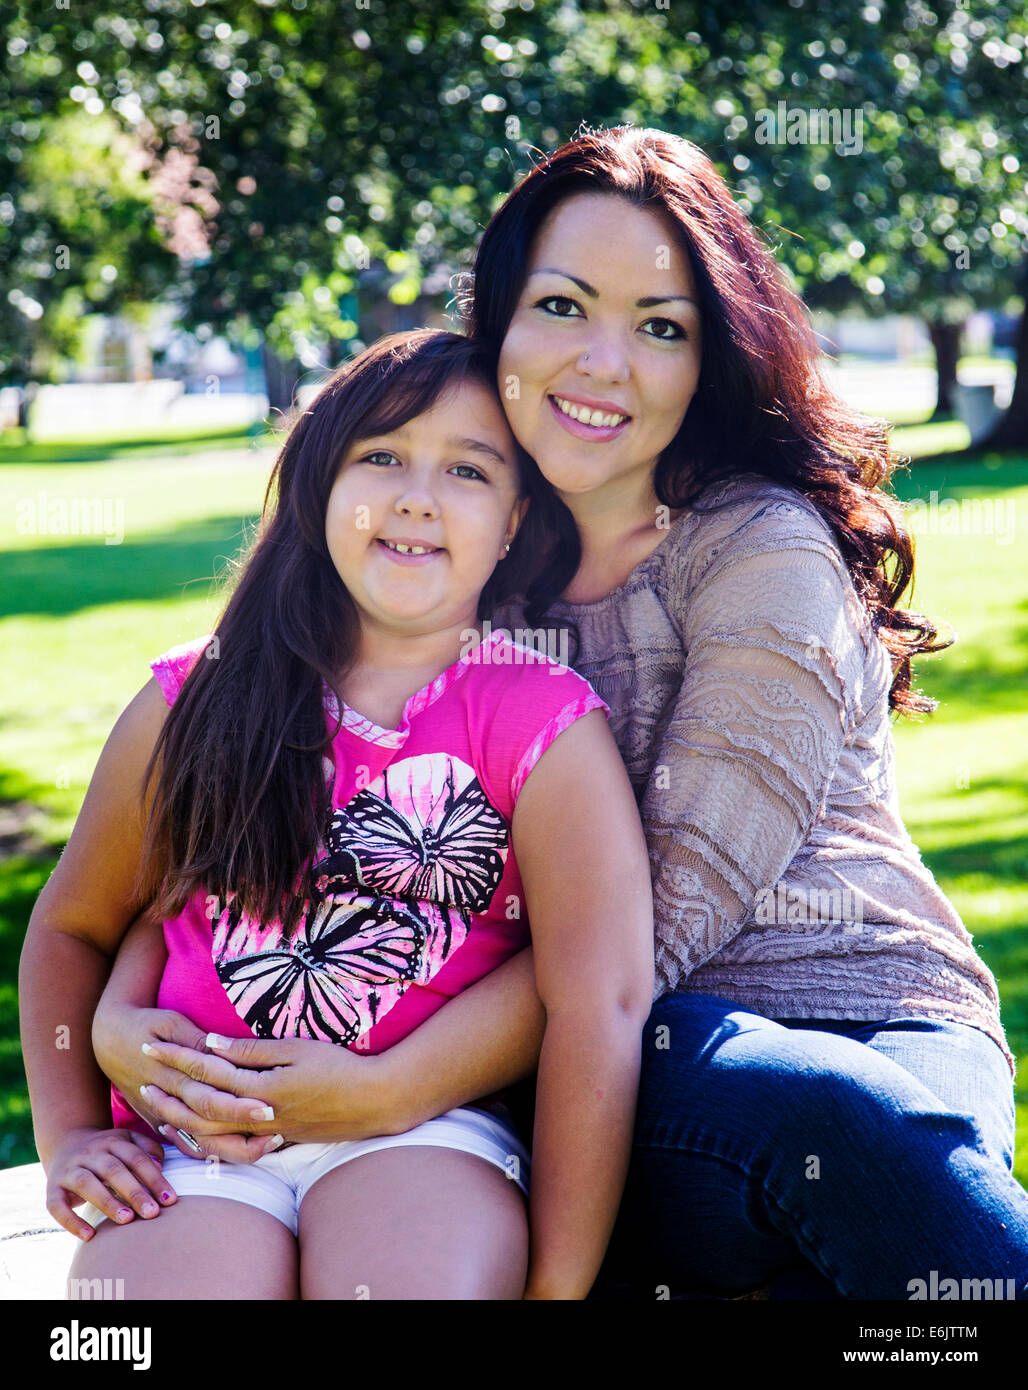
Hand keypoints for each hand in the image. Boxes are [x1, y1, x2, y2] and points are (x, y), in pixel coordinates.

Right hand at [45, 1126, 173, 1240]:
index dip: (154, 1178)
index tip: (170, 1200)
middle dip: (134, 1192)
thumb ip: (147, 1149)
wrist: (65, 1143)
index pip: (137, 1158)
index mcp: (113, 1141)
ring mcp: (69, 1170)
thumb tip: (161, 1163)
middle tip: (152, 1213)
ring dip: (107, 1202)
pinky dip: (71, 1222)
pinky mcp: (52, 1188)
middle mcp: (90, 1153)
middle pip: (114, 1170)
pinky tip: (89, 1236)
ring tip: (127, 1220)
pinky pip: (57, 1206)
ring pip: (87, 1184)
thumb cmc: (106, 1150)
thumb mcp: (127, 1141)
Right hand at [92, 1002, 277, 1162]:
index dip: (238, 1103)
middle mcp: (169, 1100)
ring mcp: (162, 1115)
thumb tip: (222, 1051)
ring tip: (270, 1142)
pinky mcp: (159, 1122)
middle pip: (209, 1120)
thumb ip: (195, 1041)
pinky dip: (214, 1151)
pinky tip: (245, 1151)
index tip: (268, 1104)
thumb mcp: (169, 1022)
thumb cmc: (146, 1024)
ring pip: (200, 1140)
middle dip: (243, 1125)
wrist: (108, 1041)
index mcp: (173, 1074)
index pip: (209, 1095)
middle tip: (277, 1124)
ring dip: (234, 1145)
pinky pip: (188, 1145)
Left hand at [138, 1032, 398, 1153]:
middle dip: (169, 1091)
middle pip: (200, 1108)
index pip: (206, 1071)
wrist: (373, 1102)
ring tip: (159, 1109)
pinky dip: (209, 1139)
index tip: (151, 1044)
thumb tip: (212, 1044)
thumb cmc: (338, 1068)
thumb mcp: (296, 1049)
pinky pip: (231, 1144)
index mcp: (259, 1088)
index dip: (177, 1057)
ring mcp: (266, 1133)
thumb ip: (252, 1051)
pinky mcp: (277, 1141)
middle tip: (141, 1079)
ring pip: (212, 1133)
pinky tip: (198, 1132)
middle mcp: (256, 1115)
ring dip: (182, 1120)